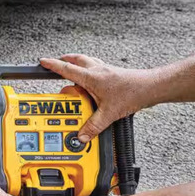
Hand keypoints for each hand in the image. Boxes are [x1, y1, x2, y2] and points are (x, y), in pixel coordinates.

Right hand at [40, 54, 155, 142]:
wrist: (151, 87)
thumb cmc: (133, 94)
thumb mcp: (109, 113)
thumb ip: (93, 126)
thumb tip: (82, 135)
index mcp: (91, 77)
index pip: (66, 69)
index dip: (53, 65)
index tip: (42, 61)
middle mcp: (97, 70)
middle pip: (76, 60)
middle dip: (64, 60)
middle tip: (56, 62)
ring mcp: (106, 70)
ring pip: (87, 61)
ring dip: (77, 63)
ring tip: (71, 68)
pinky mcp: (113, 73)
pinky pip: (97, 67)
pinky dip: (90, 69)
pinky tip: (92, 78)